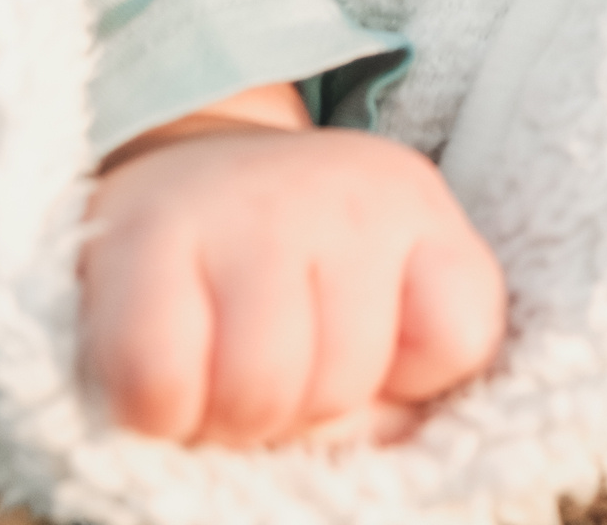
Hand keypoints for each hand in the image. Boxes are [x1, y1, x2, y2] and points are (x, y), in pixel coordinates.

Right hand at [82, 87, 505, 445]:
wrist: (180, 170)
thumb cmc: (291, 263)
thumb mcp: (382, 293)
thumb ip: (404, 375)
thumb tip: (372, 437)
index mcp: (410, 205)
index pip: (460, 337)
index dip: (406, 381)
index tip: (363, 351)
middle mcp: (340, 194)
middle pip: (343, 383)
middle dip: (301, 410)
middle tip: (269, 369)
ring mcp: (246, 208)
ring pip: (258, 393)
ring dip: (228, 418)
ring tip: (218, 375)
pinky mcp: (145, 236)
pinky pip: (160, 385)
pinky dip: (158, 412)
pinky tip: (167, 376)